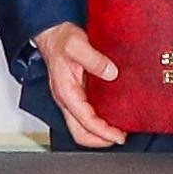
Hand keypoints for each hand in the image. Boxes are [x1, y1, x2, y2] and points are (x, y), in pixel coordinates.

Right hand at [33, 22, 128, 148]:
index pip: (85, 121)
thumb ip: (95, 60)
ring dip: (98, 133)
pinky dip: (97, 122)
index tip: (118, 136)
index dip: (103, 132)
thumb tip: (111, 73)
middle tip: (119, 138)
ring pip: (81, 127)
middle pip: (80, 133)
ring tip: (117, 131)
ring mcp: (70, 98)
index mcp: (66, 92)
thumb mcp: (78, 45)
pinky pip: (84, 115)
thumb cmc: (61, 39)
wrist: (52, 33)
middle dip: (100, 140)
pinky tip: (109, 116)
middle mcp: (66, 99)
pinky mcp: (75, 94)